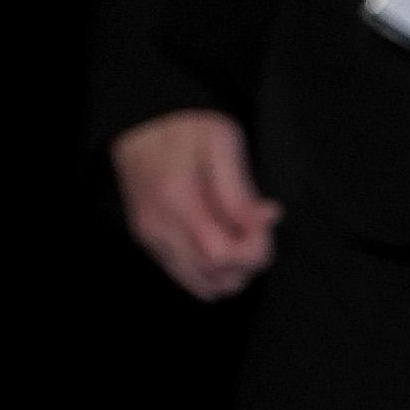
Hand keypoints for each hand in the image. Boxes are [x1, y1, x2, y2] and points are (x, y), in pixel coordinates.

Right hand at [113, 109, 279, 300]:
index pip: (222, 255)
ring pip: (203, 285)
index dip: (254, 248)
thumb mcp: (221, 143)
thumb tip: (267, 220)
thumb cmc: (183, 127)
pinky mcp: (150, 243)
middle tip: (255, 227)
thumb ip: (241, 190)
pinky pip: (188, 277)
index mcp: (176, 200)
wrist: (141, 125)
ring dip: (232, 271)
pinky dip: (213, 272)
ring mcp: (152, 240)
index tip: (264, 221)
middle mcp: (159, 228)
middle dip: (248, 260)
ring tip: (240, 237)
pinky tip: (221, 243)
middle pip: (216, 277)